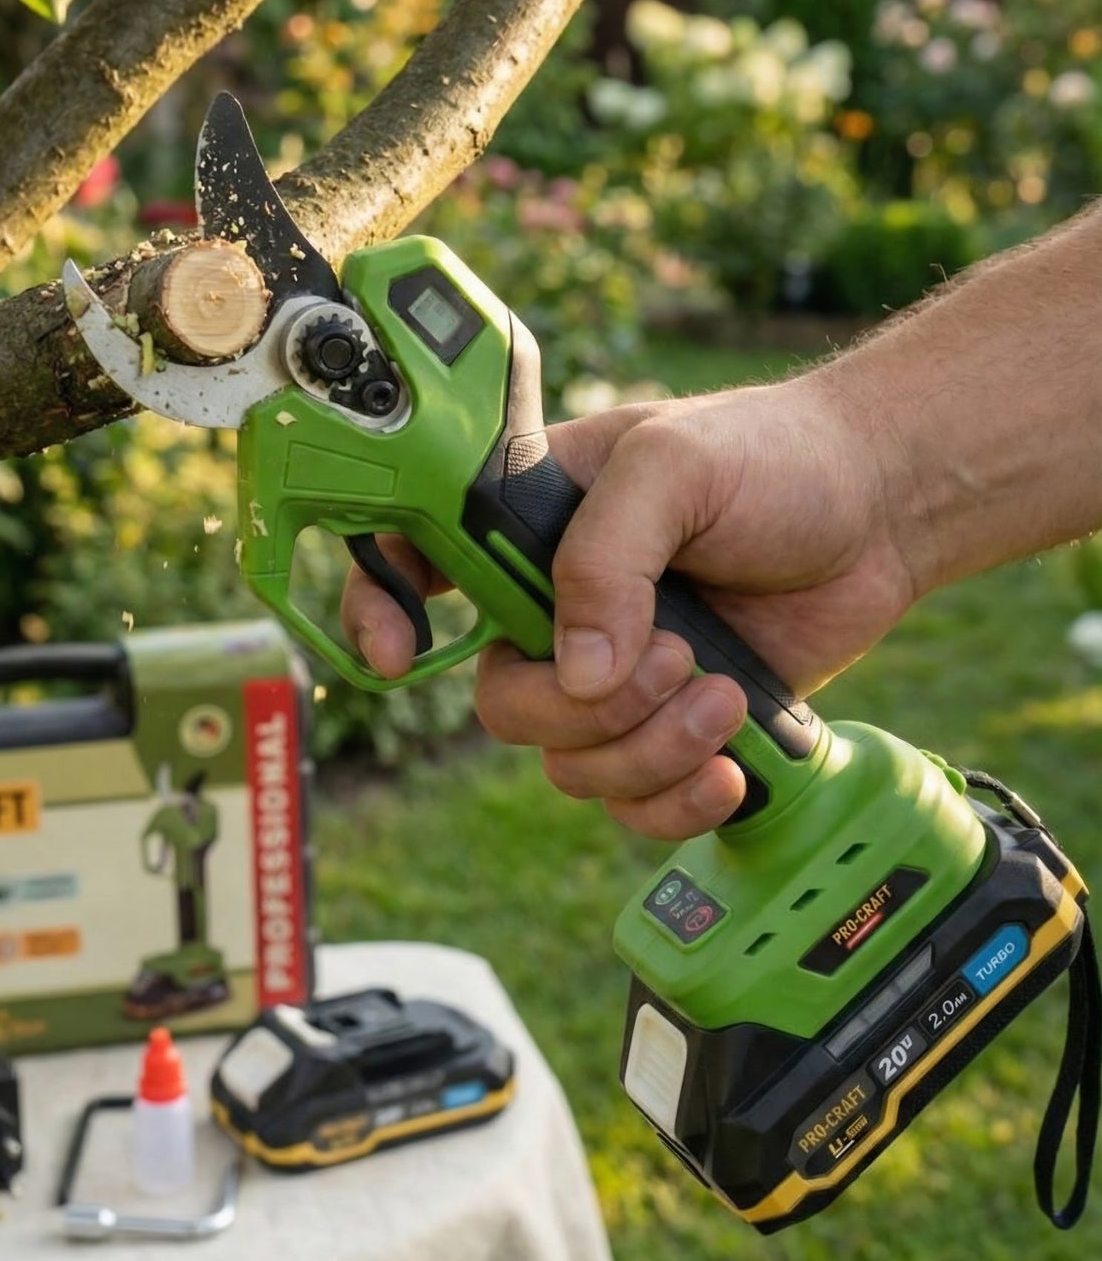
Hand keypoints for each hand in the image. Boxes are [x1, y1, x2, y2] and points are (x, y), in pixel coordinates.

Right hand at [340, 371, 920, 837]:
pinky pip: (633, 802)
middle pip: (502, 703)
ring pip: (569, 766)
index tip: (397, 655)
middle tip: (676, 655)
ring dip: (648, 751)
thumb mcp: (674, 468)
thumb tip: (578, 673)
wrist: (880, 509)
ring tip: (723, 693)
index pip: (414, 564)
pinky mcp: (671, 727)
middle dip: (584, 708)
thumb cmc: (773, 458)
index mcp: (530, 525)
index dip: (380, 611)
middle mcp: (557, 607)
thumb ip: (607, 556)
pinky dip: (675, 801)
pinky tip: (728, 768)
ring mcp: (615, 675)